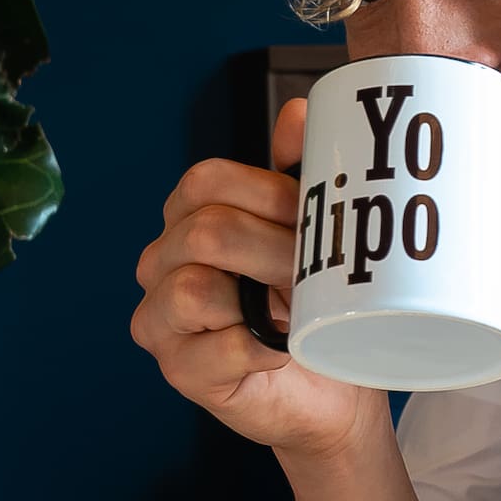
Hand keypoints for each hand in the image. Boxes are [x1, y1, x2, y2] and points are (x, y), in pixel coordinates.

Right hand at [130, 96, 388, 460]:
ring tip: (301, 314)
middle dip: (277, 250)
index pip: (205, 181)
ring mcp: (162, 320)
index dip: (270, 194)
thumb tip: (297, 112)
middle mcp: (163, 264)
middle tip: (321, 274)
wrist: (337, 388)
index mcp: (190, 219)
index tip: (319, 219)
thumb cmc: (320, 307)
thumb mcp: (315, 234)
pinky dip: (258, 349)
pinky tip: (282, 351)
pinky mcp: (179, 370)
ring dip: (264, 300)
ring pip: (192, 288)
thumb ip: (300, 173)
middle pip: (205, 232)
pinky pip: (211, 347)